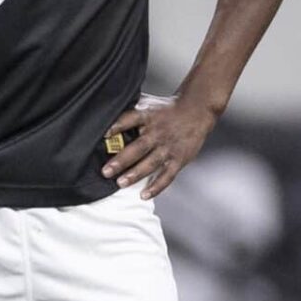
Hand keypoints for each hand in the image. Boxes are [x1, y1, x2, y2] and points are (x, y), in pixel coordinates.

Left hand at [101, 95, 218, 198]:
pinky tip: (145, 194)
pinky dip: (157, 186)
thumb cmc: (167, 110)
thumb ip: (130, 115)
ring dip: (135, 174)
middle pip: (138, 147)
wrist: (196, 111)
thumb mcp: (147, 105)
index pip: (130, 120)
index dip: (117, 126)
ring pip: (150, 163)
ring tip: (121, 183)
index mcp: (148, 117)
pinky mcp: (179, 159)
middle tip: (107, 171)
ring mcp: (169, 148)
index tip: (104, 134)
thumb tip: (108, 124)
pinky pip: (167, 175)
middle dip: (121, 160)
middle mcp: (158, 133)